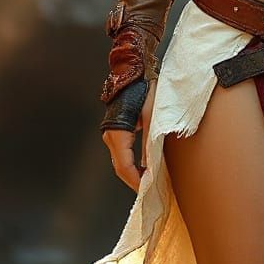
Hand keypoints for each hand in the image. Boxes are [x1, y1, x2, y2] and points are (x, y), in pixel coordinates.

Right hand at [102, 78, 154, 192]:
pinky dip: (133, 164)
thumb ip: (151, 140)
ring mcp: (113, 134)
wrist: (135, 71)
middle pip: (120, 167)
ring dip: (134, 173)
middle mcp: (111, 136)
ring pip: (121, 161)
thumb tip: (152, 165)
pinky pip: (124, 153)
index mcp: (117, 133)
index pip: (124, 166)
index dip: (136, 181)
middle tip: (151, 191)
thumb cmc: (144, 89)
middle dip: (135, 181)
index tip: (148, 191)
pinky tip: (145, 167)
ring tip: (151, 182)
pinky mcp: (118, 130)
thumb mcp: (153, 114)